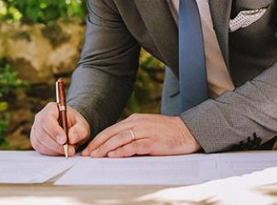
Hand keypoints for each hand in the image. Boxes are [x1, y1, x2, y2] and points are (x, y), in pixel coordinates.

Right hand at [30, 102, 90, 155]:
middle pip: (41, 133)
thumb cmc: (75, 124)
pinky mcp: (36, 140)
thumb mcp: (82, 125)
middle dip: (56, 145)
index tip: (64, 140)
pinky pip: (40, 149)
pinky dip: (51, 153)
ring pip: (40, 143)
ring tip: (68, 151)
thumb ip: (80, 130)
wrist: (71, 127)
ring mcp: (36, 129)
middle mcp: (40, 118)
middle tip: (70, 150)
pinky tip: (61, 152)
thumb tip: (71, 138)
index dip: (54, 131)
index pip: (46, 119)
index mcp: (51, 109)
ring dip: (54, 150)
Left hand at [82, 113, 199, 157]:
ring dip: (106, 148)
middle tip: (87, 154)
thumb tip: (116, 144)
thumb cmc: (167, 132)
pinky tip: (114, 155)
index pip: (112, 129)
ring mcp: (145, 131)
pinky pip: (135, 146)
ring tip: (96, 156)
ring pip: (120, 139)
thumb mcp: (147, 128)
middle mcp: (138, 123)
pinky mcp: (153, 141)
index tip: (89, 149)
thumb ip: (133, 133)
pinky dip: (123, 150)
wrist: (188, 131)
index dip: (99, 139)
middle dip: (98, 144)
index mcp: (135, 120)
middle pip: (113, 133)